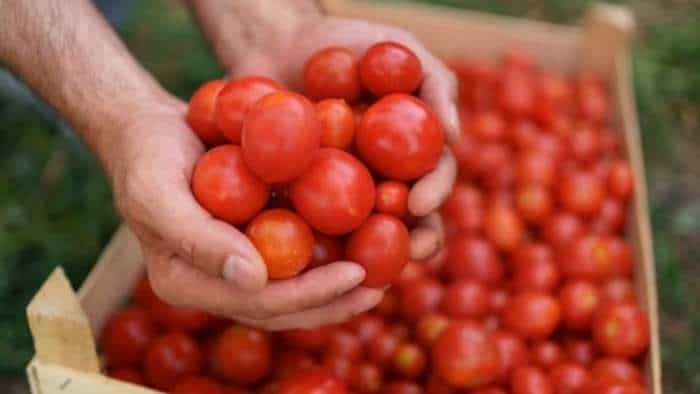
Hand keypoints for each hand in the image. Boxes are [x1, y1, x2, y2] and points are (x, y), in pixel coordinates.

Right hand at [108, 98, 382, 329]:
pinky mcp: (253, 240)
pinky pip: (295, 254)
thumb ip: (198, 239)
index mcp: (189, 284)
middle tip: (380, 287)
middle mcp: (217, 282)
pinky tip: (365, 241)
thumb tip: (255, 280)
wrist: (149, 129)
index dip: (308, 295)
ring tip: (384, 275)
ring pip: (293, 287)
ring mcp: (237, 263)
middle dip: (333, 301)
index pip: (257, 303)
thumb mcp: (158, 193)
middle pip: (283, 307)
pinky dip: (329, 251)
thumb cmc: (147, 157)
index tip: (355, 274)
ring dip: (338, 287)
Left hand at [231, 16, 457, 258]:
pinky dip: (308, 242)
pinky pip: (305, 224)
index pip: (432, 180)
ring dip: (364, 255)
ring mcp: (339, 192)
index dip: (433, 196)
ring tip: (357, 270)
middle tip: (403, 252)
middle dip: (411, 240)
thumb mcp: (398, 48)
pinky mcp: (298, 197)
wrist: (280, 41)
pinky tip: (300, 257)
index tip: (419, 204)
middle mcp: (381, 178)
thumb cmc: (348, 41)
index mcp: (410, 152)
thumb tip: (455, 134)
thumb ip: (434, 83)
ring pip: (358, 234)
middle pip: (404, 220)